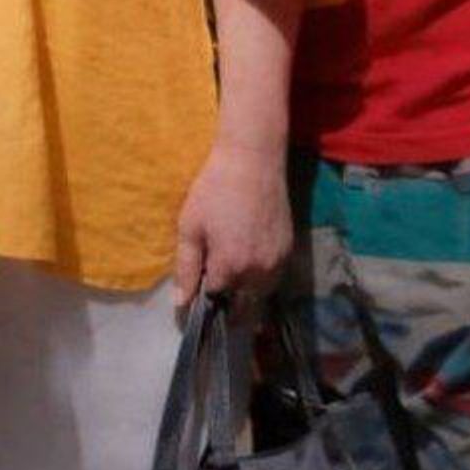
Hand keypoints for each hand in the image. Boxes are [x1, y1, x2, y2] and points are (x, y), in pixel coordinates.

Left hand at [173, 139, 291, 307]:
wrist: (253, 160)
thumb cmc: (214, 189)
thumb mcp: (190, 227)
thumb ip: (186, 269)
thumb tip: (181, 303)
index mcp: (230, 267)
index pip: (213, 301)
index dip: (201, 297)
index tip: (195, 289)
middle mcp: (258, 272)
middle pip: (242, 309)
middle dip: (226, 308)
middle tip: (213, 287)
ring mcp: (277, 263)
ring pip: (260, 297)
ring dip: (245, 297)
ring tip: (230, 276)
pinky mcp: (289, 251)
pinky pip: (273, 279)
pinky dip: (260, 281)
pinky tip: (248, 262)